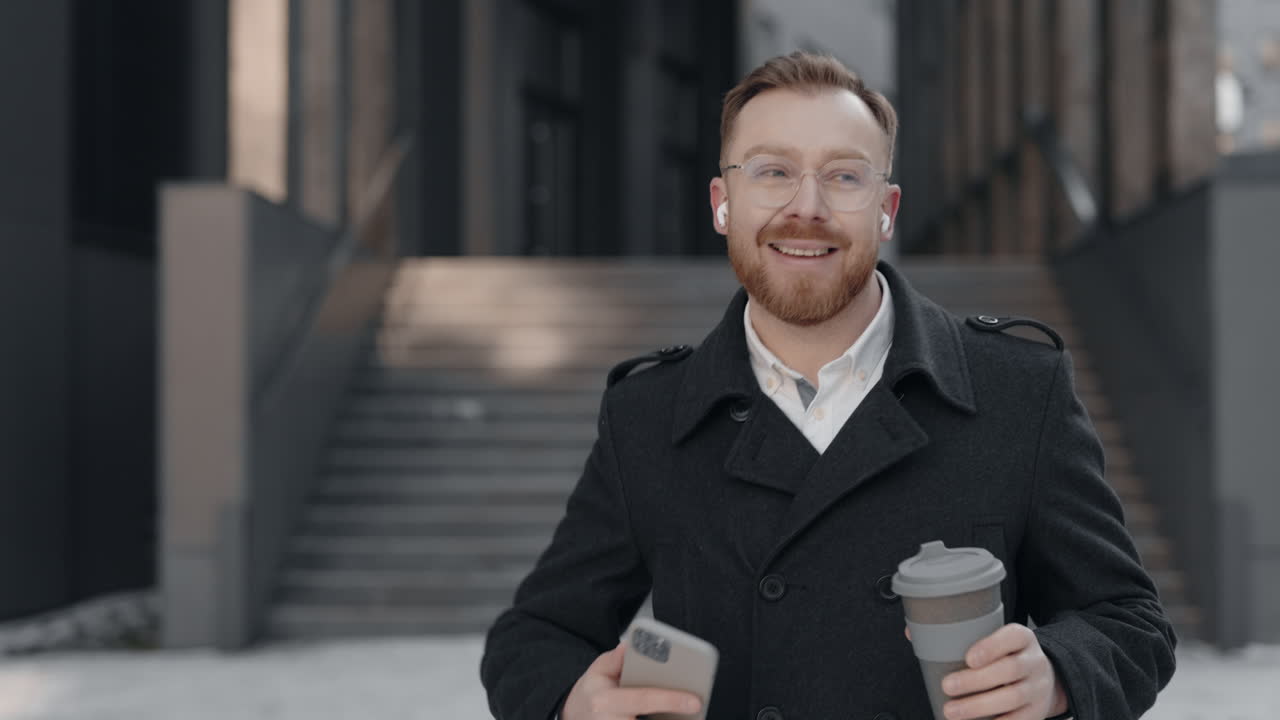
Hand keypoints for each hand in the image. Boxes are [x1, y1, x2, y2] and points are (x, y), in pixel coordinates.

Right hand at [561, 642, 703, 719]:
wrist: (574, 718)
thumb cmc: (591, 694)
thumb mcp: (597, 671)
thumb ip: (615, 658)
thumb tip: (630, 645)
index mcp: (604, 700)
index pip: (643, 698)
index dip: (671, 699)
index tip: (695, 700)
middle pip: (649, 718)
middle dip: (673, 710)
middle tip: (696, 705)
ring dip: (669, 718)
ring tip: (690, 714)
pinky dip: (663, 719)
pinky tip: (676, 716)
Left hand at [937, 623, 1067, 719]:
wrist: (1044, 679)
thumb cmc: (1004, 657)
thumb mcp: (992, 640)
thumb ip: (958, 636)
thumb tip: (913, 634)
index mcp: (1022, 638)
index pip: (1012, 636)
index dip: (991, 647)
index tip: (968, 658)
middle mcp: (1034, 662)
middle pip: (1010, 669)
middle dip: (976, 680)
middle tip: (947, 686)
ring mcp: (1038, 688)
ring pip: (1013, 697)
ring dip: (979, 706)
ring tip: (952, 711)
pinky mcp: (1037, 712)